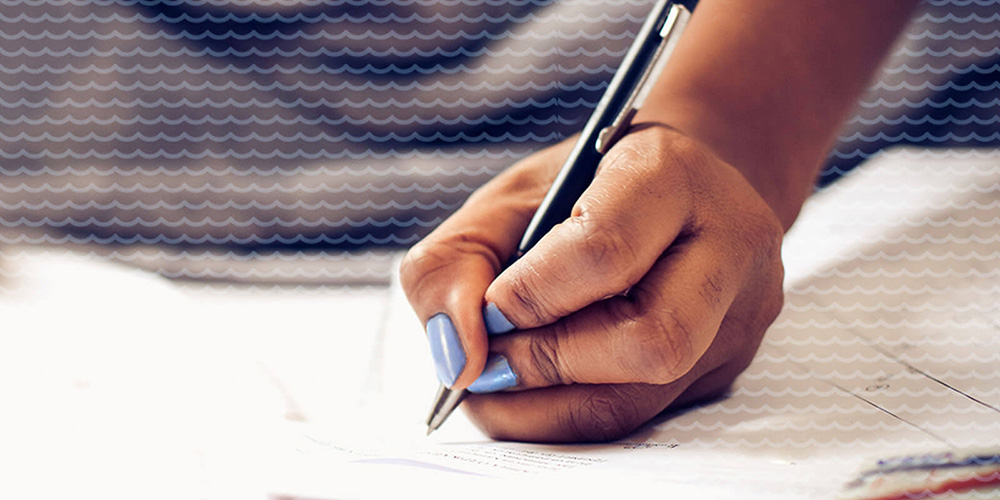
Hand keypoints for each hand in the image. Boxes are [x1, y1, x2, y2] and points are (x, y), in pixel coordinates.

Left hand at [400, 124, 784, 441]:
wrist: (676, 187)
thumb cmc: (587, 188)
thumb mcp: (509, 197)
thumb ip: (459, 261)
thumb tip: (456, 356)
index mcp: (670, 175)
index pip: (606, 251)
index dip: (530, 295)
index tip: (486, 310)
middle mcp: (726, 247)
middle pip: (649, 341)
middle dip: (546, 362)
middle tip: (487, 359)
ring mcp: (737, 315)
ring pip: (643, 399)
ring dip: (544, 406)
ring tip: (496, 379)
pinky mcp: (725, 367)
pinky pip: (639, 418)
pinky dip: (565, 414)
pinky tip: (533, 388)